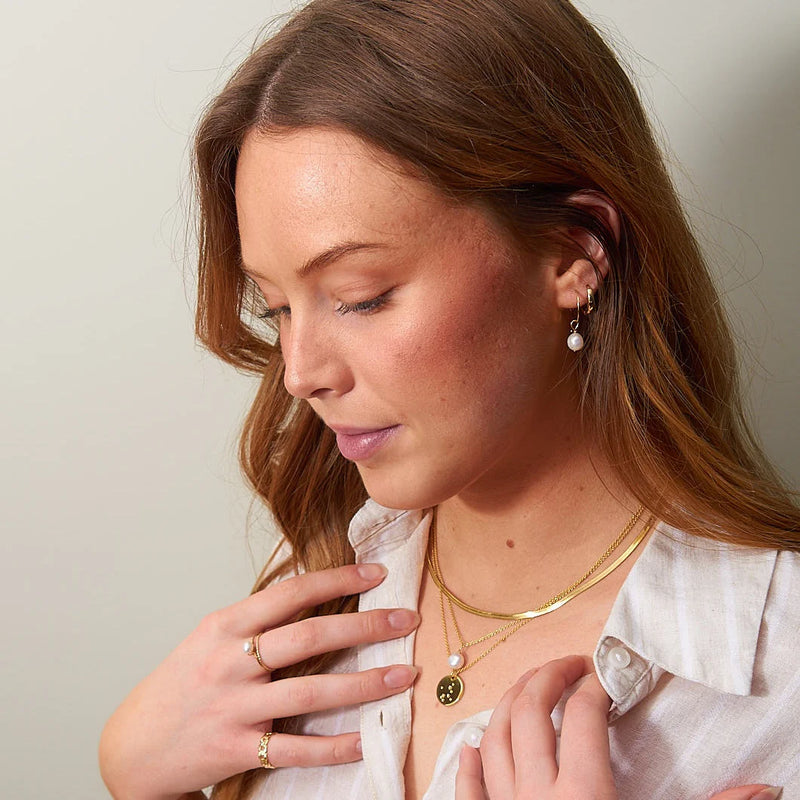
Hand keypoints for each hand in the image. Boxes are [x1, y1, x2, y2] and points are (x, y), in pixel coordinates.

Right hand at [99, 563, 418, 799]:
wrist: (133, 744)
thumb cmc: (183, 681)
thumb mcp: (212, 636)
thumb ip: (259, 618)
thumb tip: (316, 591)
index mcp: (226, 625)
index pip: (291, 592)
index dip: (338, 579)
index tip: (376, 572)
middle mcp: (231, 662)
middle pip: (309, 637)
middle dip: (365, 626)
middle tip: (406, 619)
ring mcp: (235, 707)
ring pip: (311, 694)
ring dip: (365, 685)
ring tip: (404, 676)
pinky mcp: (238, 749)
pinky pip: (296, 750)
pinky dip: (335, 746)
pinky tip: (367, 739)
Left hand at [454, 655, 781, 799]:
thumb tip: (765, 790)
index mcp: (584, 796)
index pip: (584, 717)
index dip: (596, 687)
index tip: (608, 676)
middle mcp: (537, 795)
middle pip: (529, 713)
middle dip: (547, 677)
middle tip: (570, 665)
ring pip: (494, 739)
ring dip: (507, 704)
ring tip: (529, 687)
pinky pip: (469, 792)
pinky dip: (467, 765)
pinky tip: (471, 745)